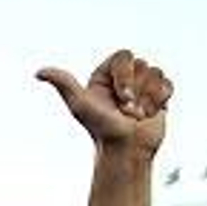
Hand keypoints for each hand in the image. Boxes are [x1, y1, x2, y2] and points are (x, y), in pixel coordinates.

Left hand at [38, 49, 170, 154]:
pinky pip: (168, 84)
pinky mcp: (158, 95)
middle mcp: (122, 78)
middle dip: (136, 90)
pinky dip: (160, 101)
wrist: (126, 149)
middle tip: (127, 110)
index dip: (125, 76)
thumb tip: (38, 72)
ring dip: (148, 98)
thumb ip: (63, 84)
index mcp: (104, 76)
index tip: (121, 98)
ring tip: (136, 115)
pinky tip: (149, 114)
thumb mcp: (79, 104)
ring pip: (156, 73)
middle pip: (142, 64)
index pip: (124, 56)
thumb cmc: (101, 129)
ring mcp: (141, 86)